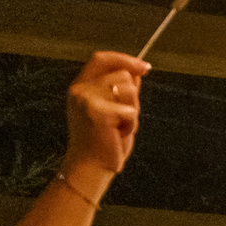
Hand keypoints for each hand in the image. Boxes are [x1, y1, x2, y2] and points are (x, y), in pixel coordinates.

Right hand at [64, 51, 145, 181]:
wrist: (90, 166)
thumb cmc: (104, 140)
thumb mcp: (113, 110)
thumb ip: (121, 89)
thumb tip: (137, 71)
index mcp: (81, 85)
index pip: (102, 59)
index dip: (125, 59)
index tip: (146, 67)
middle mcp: (80, 89)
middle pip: (123, 75)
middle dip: (133, 97)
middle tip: (122, 118)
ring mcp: (85, 98)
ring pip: (129, 90)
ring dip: (132, 111)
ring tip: (118, 126)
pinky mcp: (95, 111)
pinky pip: (130, 110)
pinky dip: (131, 124)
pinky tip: (118, 134)